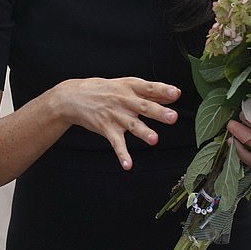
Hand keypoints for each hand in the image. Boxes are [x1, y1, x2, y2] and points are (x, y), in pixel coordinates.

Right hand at [56, 77, 180, 169]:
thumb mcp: (127, 84)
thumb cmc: (105, 89)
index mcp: (131, 87)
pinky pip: (116, 142)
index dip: (163, 90)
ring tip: (154, 140)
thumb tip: (173, 95)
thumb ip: (150, 92)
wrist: (74, 96)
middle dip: (158, 112)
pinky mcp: (106, 128)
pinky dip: (122, 154)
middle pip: (143, 106)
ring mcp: (115, 115)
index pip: (149, 88)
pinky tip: (128, 164)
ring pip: (132, 124)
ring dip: (143, 132)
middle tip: (172, 117)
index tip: (175, 93)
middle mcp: (124, 100)